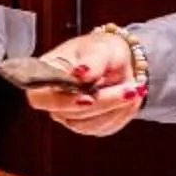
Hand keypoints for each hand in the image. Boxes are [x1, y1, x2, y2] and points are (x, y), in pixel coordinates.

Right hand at [27, 29, 143, 136]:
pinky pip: (102, 127)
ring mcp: (67, 115)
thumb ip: (92, 60)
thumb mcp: (100, 47)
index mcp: (46, 74)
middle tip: (130, 90)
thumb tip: (81, 73)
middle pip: (69, 114)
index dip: (62, 101)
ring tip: (134, 89)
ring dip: (115, 108)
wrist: (116, 62)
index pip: (40, 97)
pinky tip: (129, 97)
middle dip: (102, 102)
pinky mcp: (87, 125)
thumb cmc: (101, 51)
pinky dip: (120, 113)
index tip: (88, 97)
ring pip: (88, 124)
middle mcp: (52, 99)